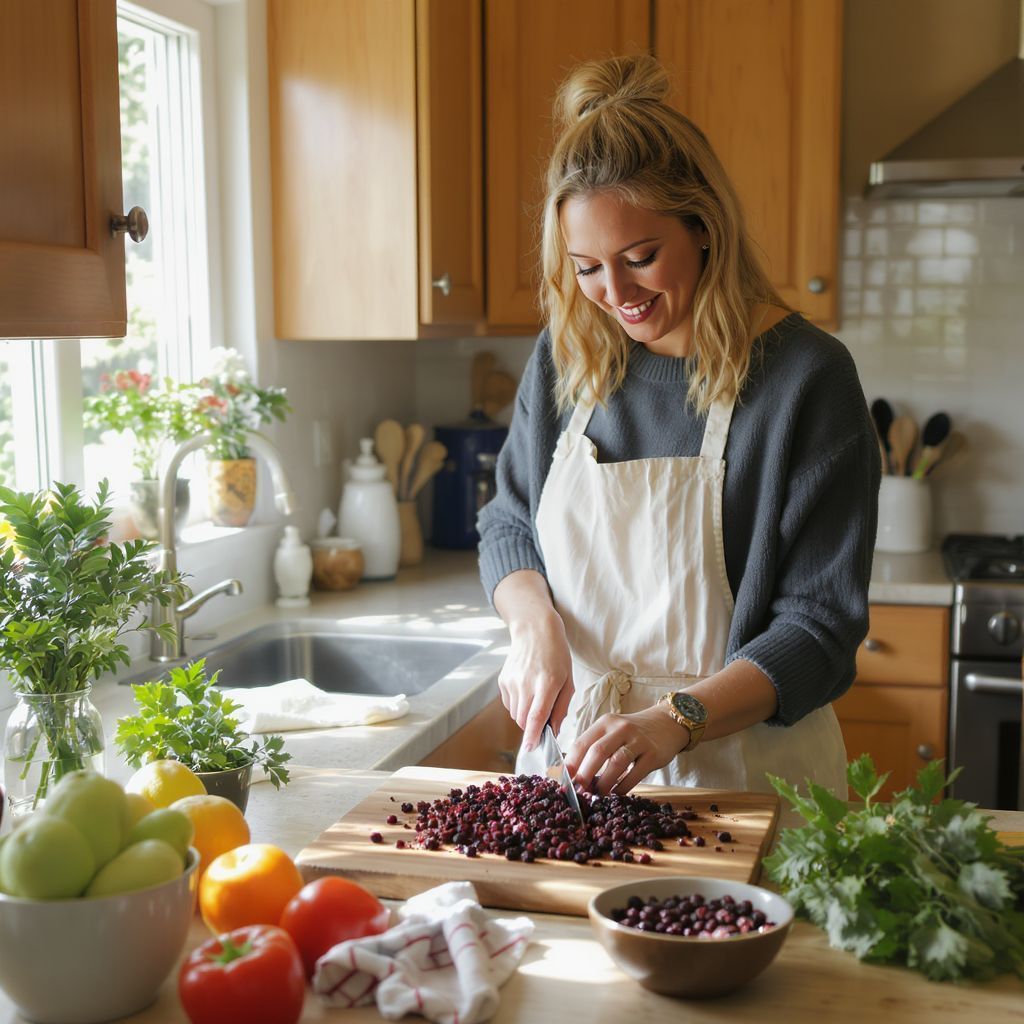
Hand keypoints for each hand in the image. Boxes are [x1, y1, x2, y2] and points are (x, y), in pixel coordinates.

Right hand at [498, 609, 573, 752]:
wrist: (534, 630)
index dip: (532, 735)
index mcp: (547, 683)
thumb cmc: (556, 655)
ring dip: (525, 716)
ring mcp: (511, 681)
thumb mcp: (568, 680)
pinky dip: (518, 705)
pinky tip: (526, 690)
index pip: (536, 716)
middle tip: (543, 720)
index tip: (530, 749)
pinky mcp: (503, 680)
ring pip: (515, 714)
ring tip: (536, 698)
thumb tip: (553, 730)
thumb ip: (561, 707)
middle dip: (531, 728)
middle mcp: (526, 683)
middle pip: (523, 720)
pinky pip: (510, 704)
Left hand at [564, 703, 689, 795]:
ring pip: (616, 763)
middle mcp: (620, 728)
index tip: (563, 782)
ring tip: (597, 795)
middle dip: (584, 774)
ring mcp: (638, 740)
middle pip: (597, 752)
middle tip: (578, 792)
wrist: (666, 723)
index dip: (570, 764)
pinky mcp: (653, 754)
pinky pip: (635, 774)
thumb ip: (594, 748)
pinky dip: (623, 787)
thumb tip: (572, 775)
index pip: (581, 743)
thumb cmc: (631, 733)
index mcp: (604, 723)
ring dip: (604, 783)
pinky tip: (616, 794)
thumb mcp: (611, 732)